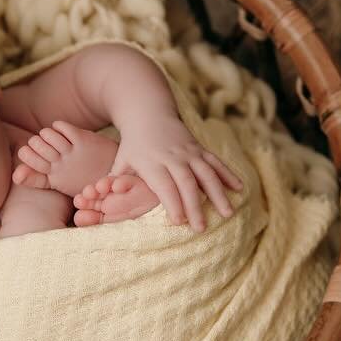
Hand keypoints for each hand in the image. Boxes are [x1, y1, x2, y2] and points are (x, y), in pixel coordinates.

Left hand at [109, 116, 242, 231]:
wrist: (148, 112)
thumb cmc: (132, 144)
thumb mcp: (122, 160)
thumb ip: (115, 180)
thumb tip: (101, 200)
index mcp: (152, 162)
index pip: (164, 185)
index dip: (173, 203)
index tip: (179, 222)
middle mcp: (173, 156)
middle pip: (187, 182)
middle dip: (195, 206)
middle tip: (201, 228)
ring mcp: (189, 151)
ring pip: (207, 173)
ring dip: (218, 193)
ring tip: (228, 213)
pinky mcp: (200, 148)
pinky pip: (216, 162)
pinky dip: (228, 175)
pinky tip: (239, 189)